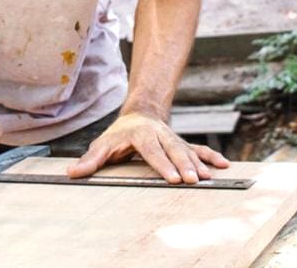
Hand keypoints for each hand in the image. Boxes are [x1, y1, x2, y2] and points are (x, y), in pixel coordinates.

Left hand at [67, 111, 229, 183]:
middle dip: (185, 165)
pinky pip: (198, 148)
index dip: (162, 165)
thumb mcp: (102, 145)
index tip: (172, 179)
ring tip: (209, 178)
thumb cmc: (118, 135)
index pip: (152, 151)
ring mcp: (173, 138)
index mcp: (141, 134)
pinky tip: (224, 166)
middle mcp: (160, 134)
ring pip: (188, 150)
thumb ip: (90, 160)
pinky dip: (211, 156)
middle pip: (174, 150)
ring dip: (200, 163)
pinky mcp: (182, 143)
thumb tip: (72, 173)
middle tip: (194, 181)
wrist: (138, 115)